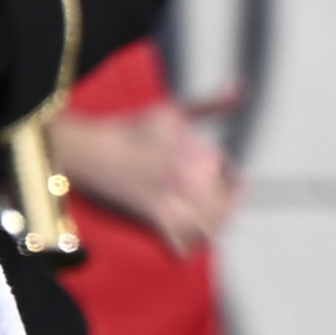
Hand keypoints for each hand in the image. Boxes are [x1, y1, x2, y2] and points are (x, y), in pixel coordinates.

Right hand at [49, 95, 242, 251]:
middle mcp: (192, 181)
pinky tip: (183, 234)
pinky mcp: (155, 222)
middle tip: (204, 196)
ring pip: (210, 230)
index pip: (234, 178)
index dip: (230, 177)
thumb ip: (213, 103)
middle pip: (226, 207)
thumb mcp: (176, 110)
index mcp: (200, 154)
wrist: (94, 151)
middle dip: (223, 203)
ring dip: (210, 225)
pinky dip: (187, 246)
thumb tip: (241, 87)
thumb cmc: (134, 128)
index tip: (222, 175)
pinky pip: (183, 247)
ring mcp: (174, 203)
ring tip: (200, 214)